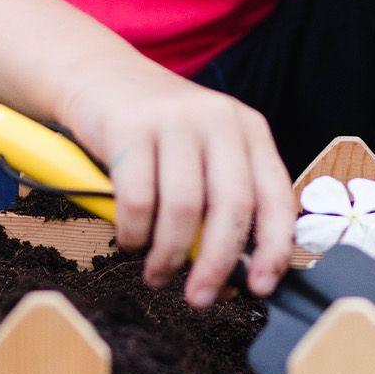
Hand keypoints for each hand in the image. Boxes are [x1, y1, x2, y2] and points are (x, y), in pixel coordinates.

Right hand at [58, 59, 295, 308]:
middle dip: (217, 264)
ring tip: (156, 274)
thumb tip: (236, 270)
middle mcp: (218, 119)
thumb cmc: (158, 129)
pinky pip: (138, 200)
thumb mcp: (205, 149)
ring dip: (168, 256)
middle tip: (200, 298)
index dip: (274, 247)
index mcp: (249, 129)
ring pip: (184, 210)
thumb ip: (223, 195)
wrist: (99, 75)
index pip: (275, 196)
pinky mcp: (129, 127)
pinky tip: (130, 240)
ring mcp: (174, 120)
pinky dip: (134, 234)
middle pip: (232, 207)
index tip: (262, 286)